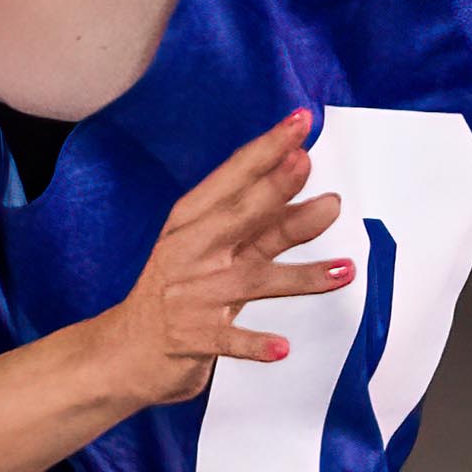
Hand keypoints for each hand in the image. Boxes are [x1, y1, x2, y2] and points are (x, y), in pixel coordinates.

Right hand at [89, 109, 349, 406]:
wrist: (128, 350)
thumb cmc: (178, 289)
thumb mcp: (214, 248)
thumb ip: (264, 224)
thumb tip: (313, 191)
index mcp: (191, 222)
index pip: (232, 178)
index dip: (266, 149)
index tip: (299, 122)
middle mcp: (191, 251)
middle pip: (236, 217)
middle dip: (271, 189)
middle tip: (305, 164)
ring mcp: (192, 295)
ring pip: (251, 281)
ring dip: (299, 276)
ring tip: (344, 272)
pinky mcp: (193, 338)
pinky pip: (229, 340)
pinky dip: (255, 344)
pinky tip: (283, 348)